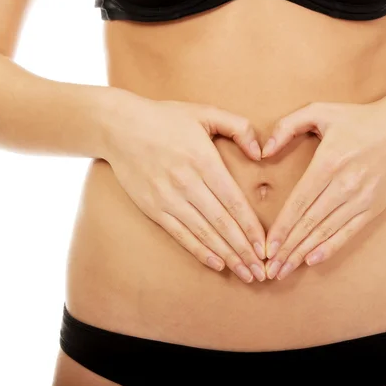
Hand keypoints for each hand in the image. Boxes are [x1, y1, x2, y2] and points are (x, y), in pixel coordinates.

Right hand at [103, 91, 266, 282]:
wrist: (119, 127)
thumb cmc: (166, 118)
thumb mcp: (205, 112)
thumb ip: (239, 127)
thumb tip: (261, 152)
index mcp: (204, 161)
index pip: (234, 202)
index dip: (252, 227)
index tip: (266, 246)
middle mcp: (187, 184)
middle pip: (222, 223)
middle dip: (244, 250)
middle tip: (262, 271)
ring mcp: (168, 199)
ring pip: (204, 233)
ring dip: (227, 256)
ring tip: (246, 273)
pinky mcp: (153, 208)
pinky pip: (180, 235)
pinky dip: (200, 251)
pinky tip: (217, 264)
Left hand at [262, 96, 385, 279]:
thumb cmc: (359, 118)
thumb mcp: (320, 111)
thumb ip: (287, 126)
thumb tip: (263, 151)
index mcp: (328, 162)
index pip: (298, 202)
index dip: (281, 228)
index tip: (267, 247)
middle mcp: (344, 184)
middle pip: (309, 223)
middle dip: (287, 249)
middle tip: (270, 269)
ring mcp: (362, 198)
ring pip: (326, 231)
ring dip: (303, 253)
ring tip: (285, 271)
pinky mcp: (375, 206)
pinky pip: (349, 232)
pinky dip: (330, 247)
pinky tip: (312, 260)